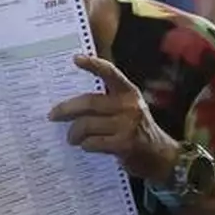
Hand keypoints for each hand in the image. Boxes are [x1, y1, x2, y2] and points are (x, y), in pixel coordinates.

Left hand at [49, 55, 178, 182]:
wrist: (161, 156)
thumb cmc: (137, 131)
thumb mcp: (129, 109)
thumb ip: (108, 102)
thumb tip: (73, 103)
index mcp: (129, 93)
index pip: (110, 73)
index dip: (93, 64)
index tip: (75, 59)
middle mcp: (129, 106)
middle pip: (88, 102)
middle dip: (65, 109)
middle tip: (53, 115)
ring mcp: (127, 125)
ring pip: (86, 125)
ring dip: (74, 133)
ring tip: (72, 137)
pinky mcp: (124, 144)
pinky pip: (93, 142)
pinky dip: (85, 145)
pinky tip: (87, 146)